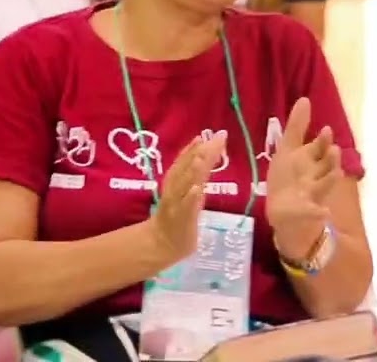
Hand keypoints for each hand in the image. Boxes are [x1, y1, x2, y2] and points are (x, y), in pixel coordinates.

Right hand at [147, 131, 226, 264]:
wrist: (163, 242)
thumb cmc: (179, 215)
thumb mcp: (188, 191)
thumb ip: (195, 174)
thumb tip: (207, 153)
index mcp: (176, 180)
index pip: (186, 160)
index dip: (198, 147)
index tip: (212, 133)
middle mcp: (175, 189)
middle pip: (186, 168)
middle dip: (199, 152)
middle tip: (213, 138)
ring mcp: (177, 204)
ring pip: (184, 184)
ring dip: (191, 170)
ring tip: (201, 157)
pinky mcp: (182, 219)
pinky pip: (186, 207)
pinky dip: (190, 197)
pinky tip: (197, 189)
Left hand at [265, 98, 341, 259]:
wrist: (285, 211)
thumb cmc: (289, 175)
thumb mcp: (288, 149)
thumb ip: (297, 126)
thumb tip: (304, 98)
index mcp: (310, 160)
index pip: (319, 148)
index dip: (323, 140)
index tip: (326, 130)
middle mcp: (315, 175)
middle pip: (326, 166)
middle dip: (331, 159)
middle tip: (335, 150)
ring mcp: (313, 194)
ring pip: (325, 185)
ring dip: (330, 179)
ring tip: (336, 173)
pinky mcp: (306, 212)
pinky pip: (314, 212)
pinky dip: (319, 212)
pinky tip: (323, 212)